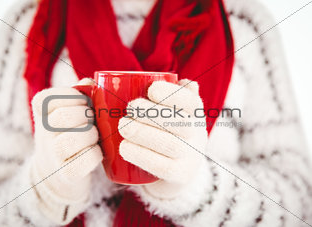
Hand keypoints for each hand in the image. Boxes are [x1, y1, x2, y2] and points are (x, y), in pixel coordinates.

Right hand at [30, 78, 101, 222]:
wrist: (55, 172)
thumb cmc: (69, 131)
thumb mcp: (67, 110)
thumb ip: (80, 92)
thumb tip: (92, 81)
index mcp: (40, 111)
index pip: (52, 97)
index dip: (75, 97)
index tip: (84, 102)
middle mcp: (42, 133)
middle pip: (65, 117)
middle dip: (86, 116)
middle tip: (92, 119)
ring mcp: (53, 155)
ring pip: (75, 138)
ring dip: (92, 135)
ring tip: (95, 136)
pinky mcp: (67, 173)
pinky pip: (86, 159)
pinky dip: (96, 154)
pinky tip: (96, 151)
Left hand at [118, 79, 207, 198]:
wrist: (176, 172)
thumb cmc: (168, 132)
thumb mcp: (174, 113)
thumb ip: (175, 94)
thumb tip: (179, 79)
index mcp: (195, 115)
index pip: (191, 102)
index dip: (173, 94)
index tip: (151, 89)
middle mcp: (197, 136)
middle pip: (180, 123)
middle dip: (152, 113)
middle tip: (129, 108)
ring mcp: (190, 157)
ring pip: (170, 144)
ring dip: (143, 133)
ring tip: (123, 126)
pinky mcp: (178, 176)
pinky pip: (162, 167)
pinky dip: (141, 155)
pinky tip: (123, 148)